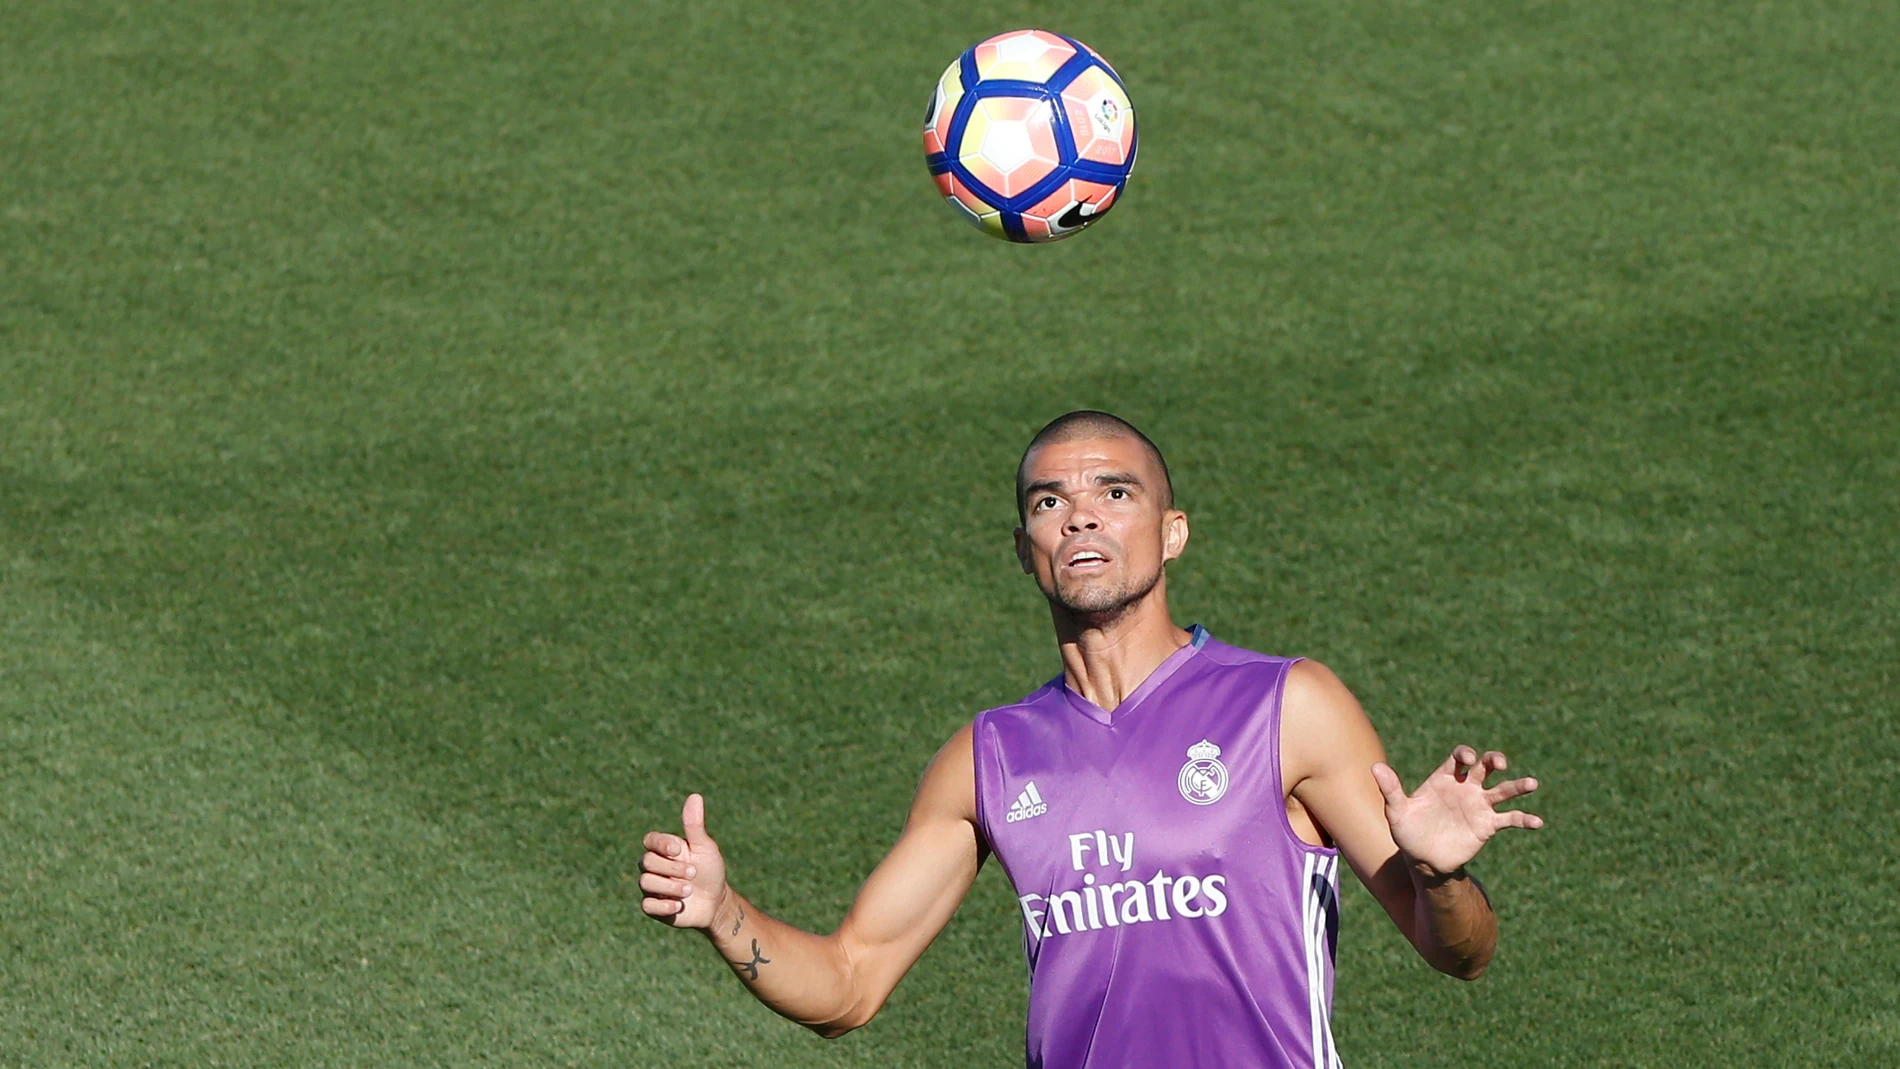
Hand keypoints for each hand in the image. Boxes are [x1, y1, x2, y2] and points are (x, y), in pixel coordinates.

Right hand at [640, 793, 730, 928]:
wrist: (715, 902)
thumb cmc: (710, 870)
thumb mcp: (704, 847)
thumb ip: (694, 825)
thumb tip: (695, 795)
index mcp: (665, 850)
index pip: (650, 840)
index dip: (660, 844)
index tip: (677, 849)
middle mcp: (655, 867)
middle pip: (646, 862)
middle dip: (671, 868)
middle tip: (693, 873)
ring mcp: (652, 887)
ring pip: (645, 882)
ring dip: (670, 887)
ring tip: (689, 890)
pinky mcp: (653, 907)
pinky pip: (646, 905)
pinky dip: (663, 905)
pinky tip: (678, 905)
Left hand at [1372, 746, 1542, 876]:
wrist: (1423, 859)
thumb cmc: (1408, 831)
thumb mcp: (1397, 811)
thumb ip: (1390, 789)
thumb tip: (1374, 766)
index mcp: (1445, 778)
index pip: (1460, 758)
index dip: (1466, 754)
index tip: (1468, 758)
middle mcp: (1466, 788)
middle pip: (1485, 767)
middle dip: (1494, 760)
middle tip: (1500, 763)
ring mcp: (1479, 806)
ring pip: (1503, 790)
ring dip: (1518, 786)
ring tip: (1532, 783)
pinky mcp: (1488, 825)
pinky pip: (1510, 819)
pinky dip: (1524, 819)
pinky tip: (1537, 822)